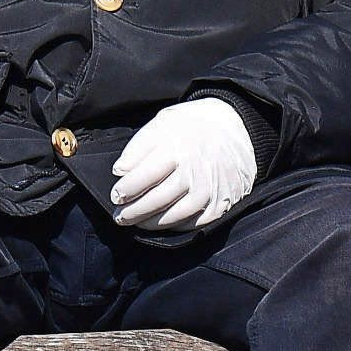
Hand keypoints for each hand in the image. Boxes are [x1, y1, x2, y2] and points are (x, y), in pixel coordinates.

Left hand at [110, 97, 257, 230]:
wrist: (234, 127)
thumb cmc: (192, 126)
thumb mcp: (162, 123)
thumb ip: (138, 147)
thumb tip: (119, 171)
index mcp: (177, 148)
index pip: (145, 176)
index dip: (127, 190)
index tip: (116, 196)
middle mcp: (194, 170)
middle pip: (158, 199)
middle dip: (134, 211)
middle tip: (120, 217)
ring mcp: (210, 188)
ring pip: (176, 214)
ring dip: (152, 223)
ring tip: (137, 222)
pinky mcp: (221, 201)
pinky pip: (196, 222)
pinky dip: (177, 226)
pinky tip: (163, 223)